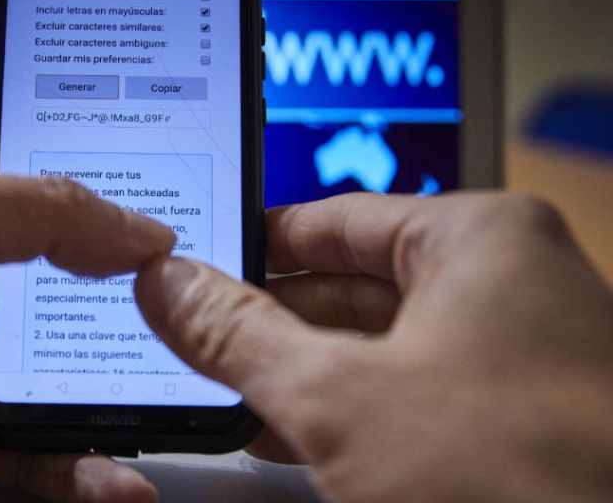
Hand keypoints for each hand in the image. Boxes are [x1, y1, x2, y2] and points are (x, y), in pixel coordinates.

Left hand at [0, 109, 170, 502]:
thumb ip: (36, 208)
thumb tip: (137, 227)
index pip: (27, 149)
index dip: (88, 145)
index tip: (161, 152)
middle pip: (67, 260)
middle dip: (127, 271)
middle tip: (190, 275)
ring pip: (69, 358)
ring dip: (122, 376)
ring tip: (176, 380)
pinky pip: (46, 447)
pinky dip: (86, 464)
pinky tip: (118, 476)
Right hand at [134, 193, 612, 502]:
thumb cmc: (522, 481)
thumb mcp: (341, 400)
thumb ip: (239, 335)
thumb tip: (172, 286)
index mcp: (480, 240)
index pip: (334, 217)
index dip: (252, 245)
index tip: (196, 266)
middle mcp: (508, 286)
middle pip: (354, 283)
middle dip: (270, 319)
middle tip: (196, 335)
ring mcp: (519, 356)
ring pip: (381, 347)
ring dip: (302, 373)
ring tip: (225, 388)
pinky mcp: (519, 422)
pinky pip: (413, 397)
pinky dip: (351, 413)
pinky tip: (291, 436)